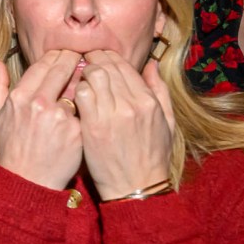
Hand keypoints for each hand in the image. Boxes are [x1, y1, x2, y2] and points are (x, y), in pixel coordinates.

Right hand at [0, 49, 83, 189]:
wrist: (27, 182)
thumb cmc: (10, 150)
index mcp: (19, 97)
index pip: (43, 63)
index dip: (57, 55)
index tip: (64, 54)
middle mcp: (39, 103)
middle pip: (63, 68)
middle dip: (74, 59)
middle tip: (81, 58)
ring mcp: (60, 117)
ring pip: (78, 88)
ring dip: (83, 83)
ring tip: (87, 83)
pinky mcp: (77, 130)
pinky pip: (85, 111)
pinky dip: (86, 109)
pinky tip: (89, 111)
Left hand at [73, 50, 174, 199]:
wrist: (136, 186)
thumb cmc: (152, 155)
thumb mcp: (166, 121)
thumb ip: (159, 90)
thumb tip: (150, 65)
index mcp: (148, 101)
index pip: (124, 65)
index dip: (108, 57)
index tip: (99, 57)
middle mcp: (131, 104)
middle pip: (107, 66)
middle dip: (93, 59)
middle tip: (85, 61)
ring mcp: (111, 115)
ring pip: (93, 76)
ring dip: (84, 73)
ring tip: (80, 77)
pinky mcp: (93, 127)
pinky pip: (82, 95)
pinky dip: (77, 90)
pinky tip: (76, 96)